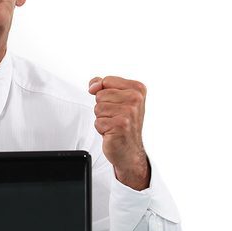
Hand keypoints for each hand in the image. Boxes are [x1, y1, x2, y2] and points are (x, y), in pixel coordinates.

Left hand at [89, 75, 149, 189]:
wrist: (130, 149)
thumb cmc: (123, 124)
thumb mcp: (116, 99)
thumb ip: (102, 85)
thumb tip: (93, 85)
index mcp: (137, 89)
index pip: (106, 81)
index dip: (103, 93)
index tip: (115, 104)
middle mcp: (136, 99)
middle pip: (100, 95)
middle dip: (103, 107)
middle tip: (116, 117)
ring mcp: (129, 112)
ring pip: (98, 108)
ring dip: (102, 118)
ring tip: (114, 124)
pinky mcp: (121, 125)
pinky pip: (98, 122)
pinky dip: (102, 129)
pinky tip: (113, 132)